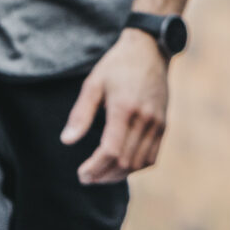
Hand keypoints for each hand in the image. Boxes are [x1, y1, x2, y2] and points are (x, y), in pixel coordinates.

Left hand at [62, 30, 169, 184]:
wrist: (149, 51)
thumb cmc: (116, 66)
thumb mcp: (93, 84)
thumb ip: (80, 114)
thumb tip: (66, 141)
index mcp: (124, 108)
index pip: (110, 150)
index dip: (95, 167)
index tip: (81, 174)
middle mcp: (144, 119)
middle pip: (125, 161)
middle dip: (104, 175)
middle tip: (86, 178)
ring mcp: (157, 124)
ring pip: (139, 163)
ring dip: (119, 175)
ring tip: (100, 176)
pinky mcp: (163, 126)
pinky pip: (151, 156)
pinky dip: (136, 167)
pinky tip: (120, 167)